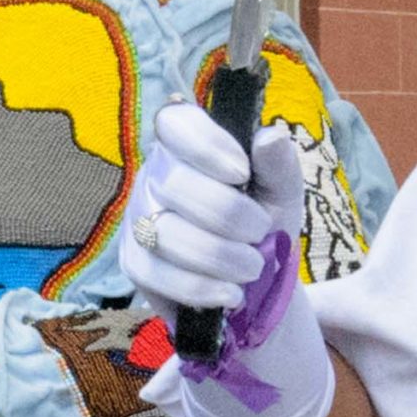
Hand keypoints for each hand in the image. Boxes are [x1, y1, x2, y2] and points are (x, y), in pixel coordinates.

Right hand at [120, 104, 304, 319]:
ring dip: (218, 255)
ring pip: (164, 232)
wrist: (257, 284)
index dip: (205, 145)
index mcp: (188, 146)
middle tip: (260, 232)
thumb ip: (278, 165)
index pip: (175, 123)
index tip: (242, 173)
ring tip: (252, 268)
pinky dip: (199, 287)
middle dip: (226, 213)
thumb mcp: (282, 194)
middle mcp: (155, 176)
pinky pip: (156, 274)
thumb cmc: (264, 225)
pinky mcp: (134, 263)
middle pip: (172, 183)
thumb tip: (271, 136)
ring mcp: (139, 220)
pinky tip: (229, 294)